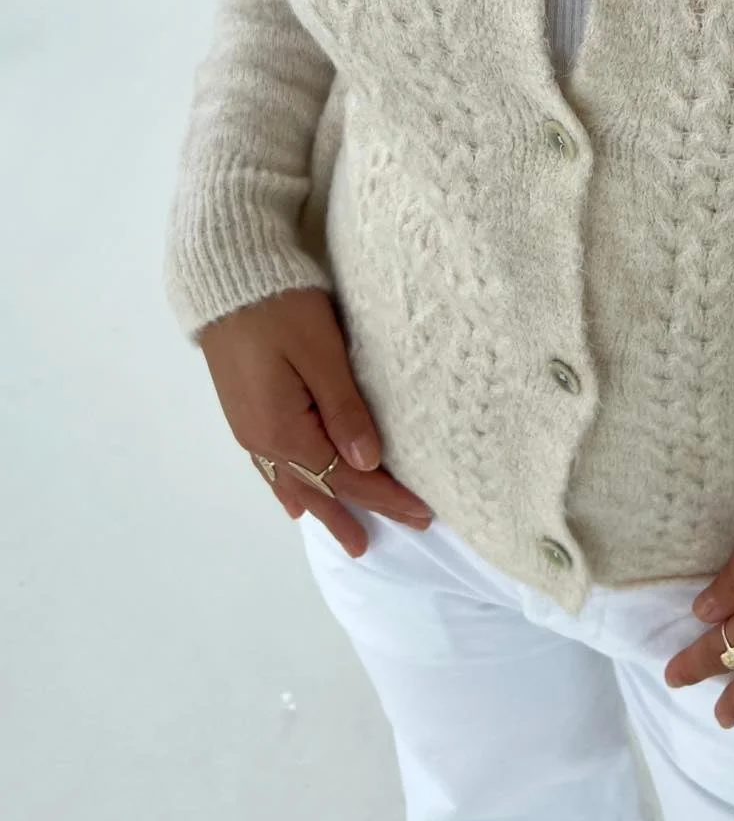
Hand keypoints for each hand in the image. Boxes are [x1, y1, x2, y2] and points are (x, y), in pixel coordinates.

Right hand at [198, 287, 432, 556]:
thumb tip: (368, 462)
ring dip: (322, 508)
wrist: (224, 276)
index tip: (422, 514)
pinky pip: (271, 466)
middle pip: (319, 486)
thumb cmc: (280, 306)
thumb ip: (345, 408)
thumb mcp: (320, 352)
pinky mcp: (245, 411)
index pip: (346, 476)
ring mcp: (249, 427)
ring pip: (293, 481)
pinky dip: (290, 487)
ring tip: (345, 536)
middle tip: (382, 544)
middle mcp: (262, 438)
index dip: (385, 496)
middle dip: (356, 512)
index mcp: (284, 429)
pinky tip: (294, 500)